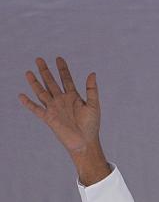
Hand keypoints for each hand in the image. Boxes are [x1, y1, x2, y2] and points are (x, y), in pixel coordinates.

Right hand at [19, 57, 108, 183]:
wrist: (84, 142)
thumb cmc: (92, 126)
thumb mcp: (94, 106)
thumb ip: (92, 89)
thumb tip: (92, 73)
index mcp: (73, 97)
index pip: (66, 79)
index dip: (62, 69)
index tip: (58, 58)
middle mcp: (62, 101)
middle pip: (51, 82)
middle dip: (45, 71)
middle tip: (39, 59)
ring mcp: (54, 109)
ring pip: (42, 92)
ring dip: (35, 83)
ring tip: (28, 72)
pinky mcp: (49, 118)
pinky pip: (36, 109)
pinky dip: (28, 103)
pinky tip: (21, 96)